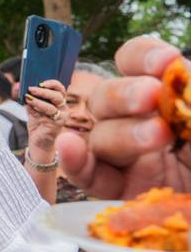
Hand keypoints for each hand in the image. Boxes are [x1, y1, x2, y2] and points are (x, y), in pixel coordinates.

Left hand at [24, 81, 66, 158]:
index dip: (53, 84)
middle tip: (31, 89)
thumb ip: (30, 99)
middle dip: (43, 92)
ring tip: (28, 98)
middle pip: (57, 97)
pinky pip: (44, 116)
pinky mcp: (55, 126)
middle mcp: (64, 109)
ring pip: (50, 107)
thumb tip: (22, 89)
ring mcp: (61, 118)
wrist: (38, 140)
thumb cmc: (37, 123)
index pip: (61, 89)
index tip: (41, 82)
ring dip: (38, 102)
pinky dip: (34, 111)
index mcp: (60, 102)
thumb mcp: (33, 108)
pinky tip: (28, 108)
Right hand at [58, 36, 190, 197]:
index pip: (141, 64)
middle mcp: (146, 124)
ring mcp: (131, 161)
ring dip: (121, 130)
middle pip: (109, 97)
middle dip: (126, 93)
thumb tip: (185, 79)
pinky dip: (75, 162)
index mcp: (175, 102)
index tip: (165, 64)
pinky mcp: (120, 195)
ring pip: (100, 135)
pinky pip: (89, 177)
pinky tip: (71, 149)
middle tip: (151, 97)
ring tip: (156, 138)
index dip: (144, 57)